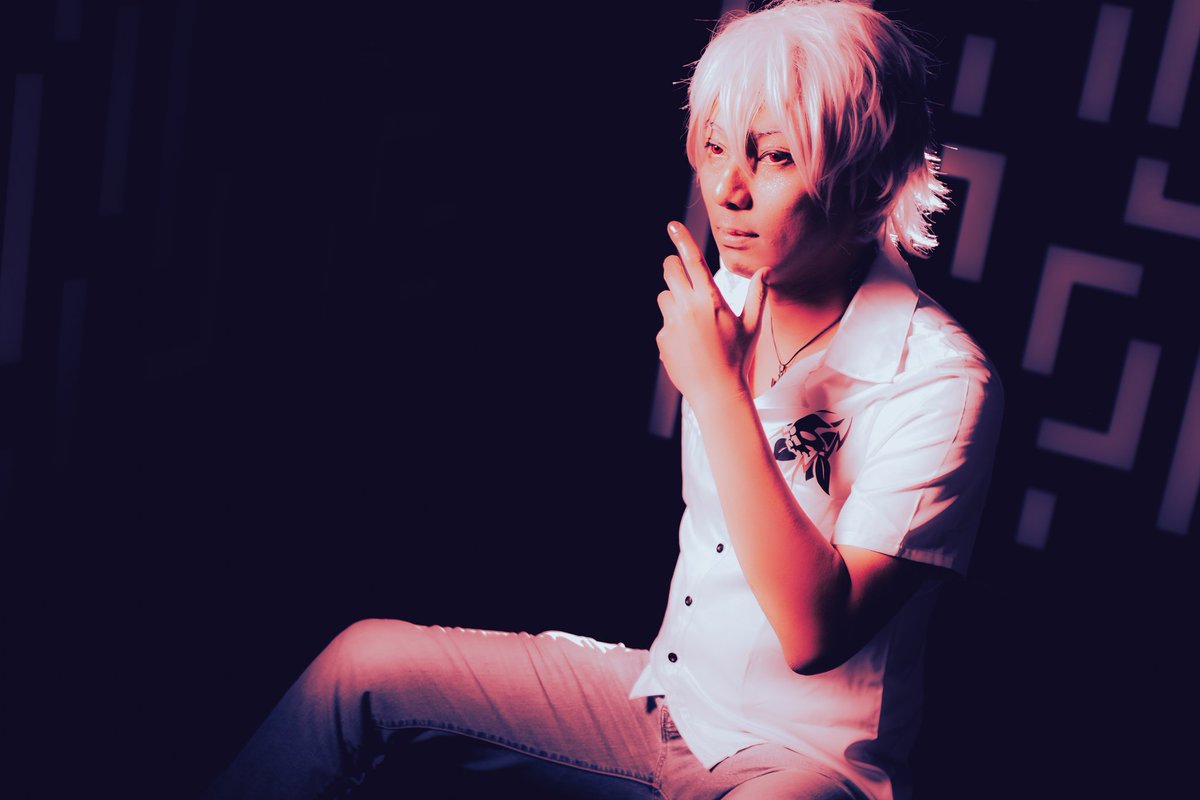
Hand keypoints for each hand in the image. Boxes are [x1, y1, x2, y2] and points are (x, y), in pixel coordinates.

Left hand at [656, 221, 767, 414]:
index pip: (693, 260)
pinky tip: (688, 345)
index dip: (682, 240)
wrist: (716, 390)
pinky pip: (664, 322)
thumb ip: (757, 296)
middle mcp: (689, 306)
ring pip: (664, 296)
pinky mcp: (662, 337)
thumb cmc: (737, 357)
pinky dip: (672, 328)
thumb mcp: (751, 325)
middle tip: (680, 275)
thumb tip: (765, 272)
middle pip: (670, 270)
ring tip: (691, 322)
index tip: (672, 226)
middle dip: (673, 268)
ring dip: (673, 301)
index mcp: (711, 299)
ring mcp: (672, 322)